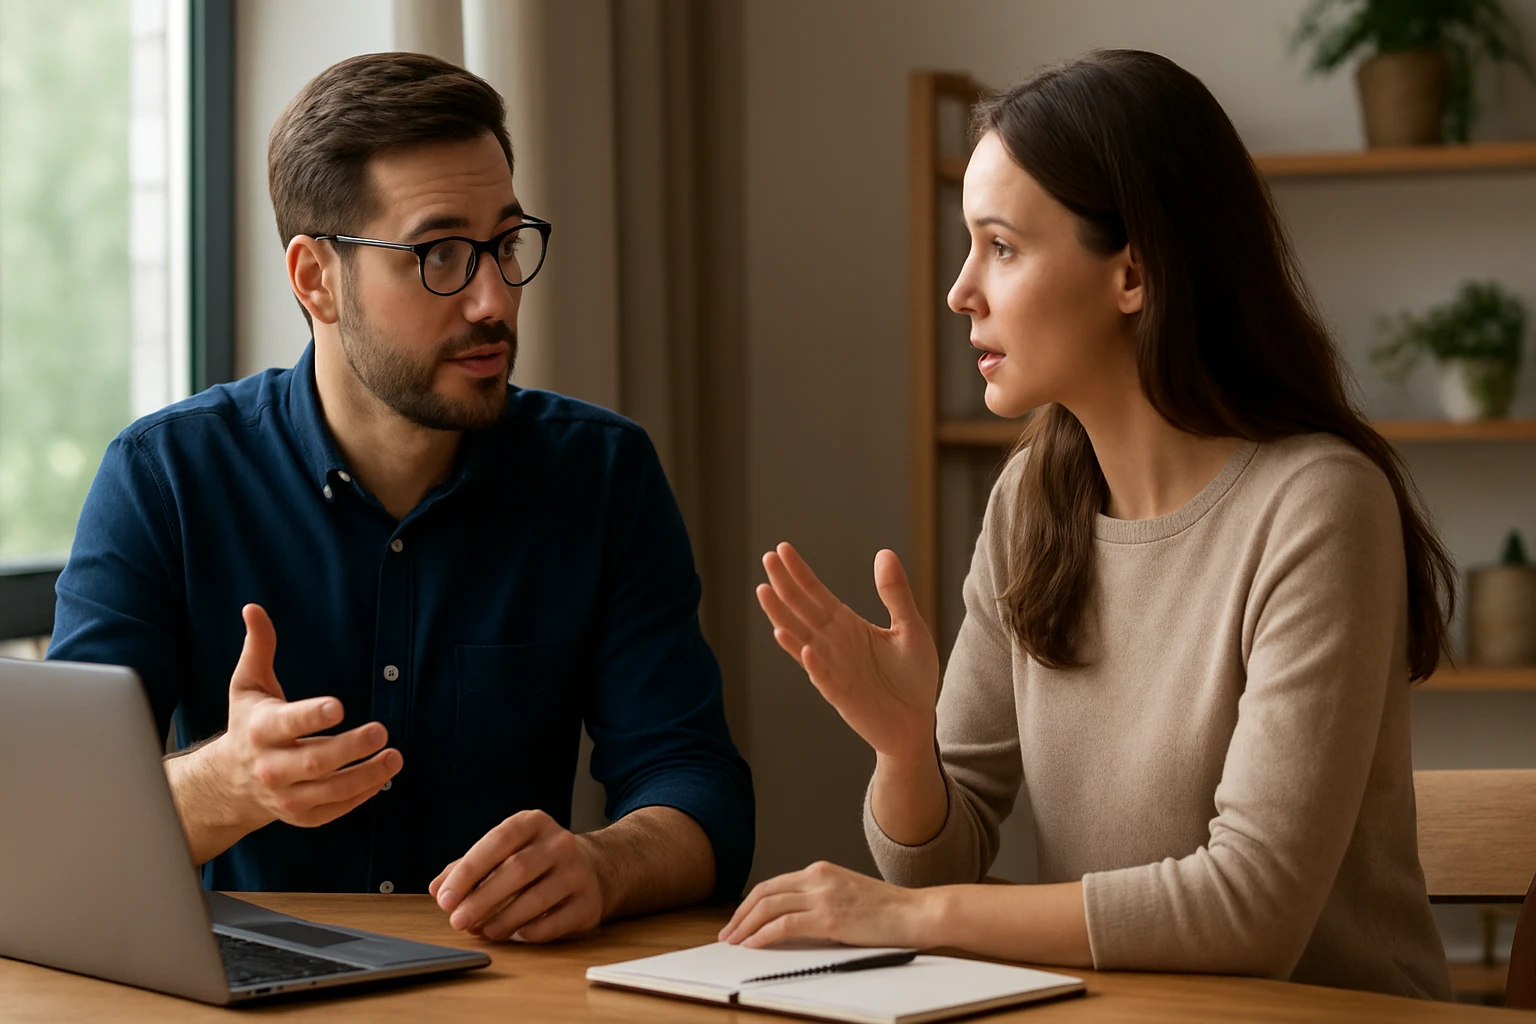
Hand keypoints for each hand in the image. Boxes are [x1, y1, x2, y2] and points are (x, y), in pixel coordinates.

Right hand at [207, 604, 400, 829]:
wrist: (229, 783)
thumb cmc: (246, 724)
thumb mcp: (247, 686)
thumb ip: (258, 648)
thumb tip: (253, 608)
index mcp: (258, 731)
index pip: (286, 724)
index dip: (311, 716)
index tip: (339, 706)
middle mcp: (270, 767)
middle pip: (313, 761)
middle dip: (349, 747)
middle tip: (381, 730)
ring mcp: (285, 796)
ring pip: (329, 791)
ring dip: (366, 775)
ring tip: (395, 757)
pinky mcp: (301, 816)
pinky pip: (335, 809)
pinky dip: (360, 796)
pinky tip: (382, 777)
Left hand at [429, 809, 603, 942]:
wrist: (594, 868)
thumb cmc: (537, 861)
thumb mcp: (507, 851)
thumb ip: (470, 867)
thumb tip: (439, 888)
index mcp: (534, 823)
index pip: (498, 840)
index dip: (468, 870)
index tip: (444, 897)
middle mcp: (560, 843)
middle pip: (516, 870)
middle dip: (481, 899)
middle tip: (456, 921)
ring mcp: (578, 872)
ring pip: (536, 899)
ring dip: (503, 919)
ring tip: (482, 931)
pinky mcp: (589, 902)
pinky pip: (556, 921)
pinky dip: (531, 931)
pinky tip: (515, 935)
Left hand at [718, 861, 930, 948]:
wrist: (915, 912)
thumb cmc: (888, 910)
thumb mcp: (847, 895)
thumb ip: (820, 900)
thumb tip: (792, 921)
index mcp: (821, 870)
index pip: (773, 884)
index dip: (751, 904)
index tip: (739, 921)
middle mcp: (817, 877)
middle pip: (764, 892)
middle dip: (741, 915)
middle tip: (728, 934)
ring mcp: (823, 895)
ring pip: (768, 907)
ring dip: (745, 927)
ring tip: (734, 943)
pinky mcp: (829, 916)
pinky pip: (783, 925)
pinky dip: (762, 936)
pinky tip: (753, 947)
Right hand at [757, 543, 939, 763]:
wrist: (916, 723)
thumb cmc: (912, 677)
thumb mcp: (910, 627)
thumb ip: (896, 593)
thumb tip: (884, 553)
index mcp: (847, 624)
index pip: (816, 593)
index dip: (799, 572)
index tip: (781, 549)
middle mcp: (833, 643)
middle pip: (801, 609)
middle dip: (784, 584)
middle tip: (766, 559)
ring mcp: (832, 667)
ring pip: (800, 638)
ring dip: (782, 616)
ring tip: (765, 592)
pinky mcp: (840, 693)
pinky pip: (822, 674)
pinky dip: (812, 661)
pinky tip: (802, 644)